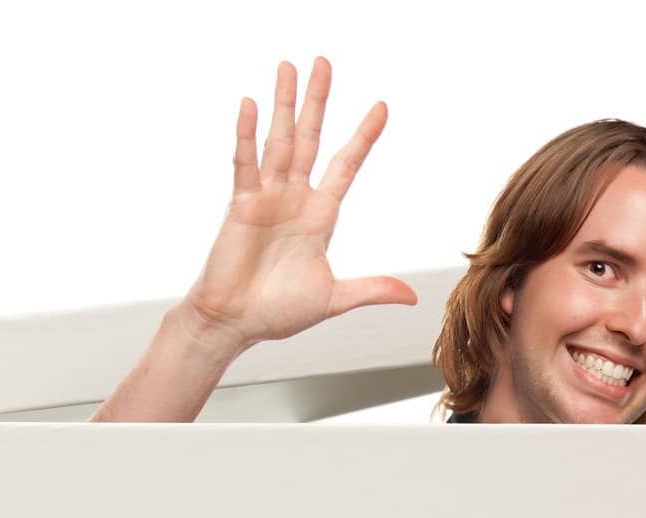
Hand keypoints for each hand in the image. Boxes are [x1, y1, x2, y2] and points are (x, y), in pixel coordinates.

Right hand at [182, 57, 417, 351]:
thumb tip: (412, 295)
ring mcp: (266, 199)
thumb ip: (370, 289)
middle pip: (309, 140)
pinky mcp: (240, 206)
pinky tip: (251, 105)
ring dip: (284, 104)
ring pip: (279, 142)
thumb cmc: (275, 313)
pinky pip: (245, 164)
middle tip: (324, 64)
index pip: (345, 166)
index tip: (382, 107)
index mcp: (319, 217)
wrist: (233, 325)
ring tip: (289, 67)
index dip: (363, 137)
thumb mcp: (332, 299)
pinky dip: (247, 135)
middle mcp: (293, 200)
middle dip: (317, 102)